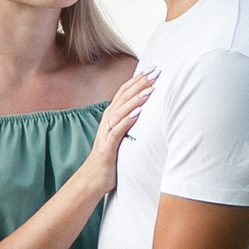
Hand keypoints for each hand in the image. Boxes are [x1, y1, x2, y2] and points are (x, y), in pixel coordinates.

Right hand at [74, 70, 157, 195]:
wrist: (92, 178)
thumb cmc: (109, 158)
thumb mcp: (120, 135)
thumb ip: (128, 121)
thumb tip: (145, 110)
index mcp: (111, 116)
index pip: (124, 92)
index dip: (138, 79)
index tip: (153, 69)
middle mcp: (108, 121)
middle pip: (123, 97)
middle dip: (140, 84)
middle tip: (156, 72)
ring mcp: (107, 133)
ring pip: (121, 111)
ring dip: (136, 99)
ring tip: (150, 89)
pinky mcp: (108, 147)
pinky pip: (118, 131)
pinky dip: (128, 120)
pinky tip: (138, 113)